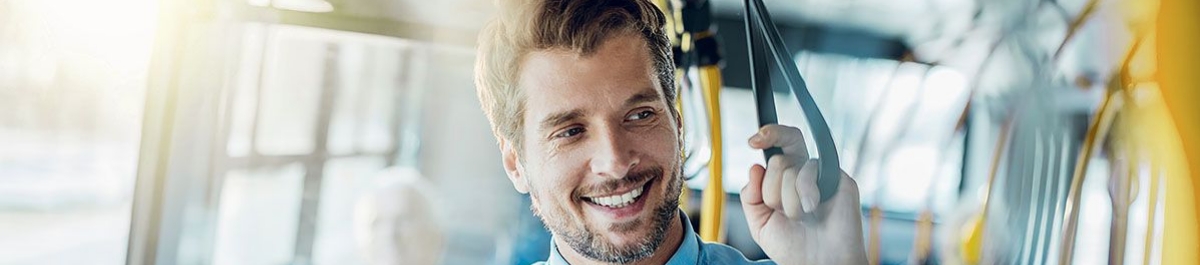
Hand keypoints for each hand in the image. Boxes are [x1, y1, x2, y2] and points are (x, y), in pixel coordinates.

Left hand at [741, 125, 867, 264]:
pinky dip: (803, 195)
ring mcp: (821, 175)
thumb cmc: (794, 247)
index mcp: (786, 180)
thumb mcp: (759, 223)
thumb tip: (754, 167)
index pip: (778, 145)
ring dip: (786, 201)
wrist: (819, 263)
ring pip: (788, 168)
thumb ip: (751, 195)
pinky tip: (812, 209)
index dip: (768, 135)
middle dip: (770, 190)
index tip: (753, 141)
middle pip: (778, 158)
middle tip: (780, 210)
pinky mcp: (838, 178)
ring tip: (800, 217)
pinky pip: (808, 171)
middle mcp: (804, 174)